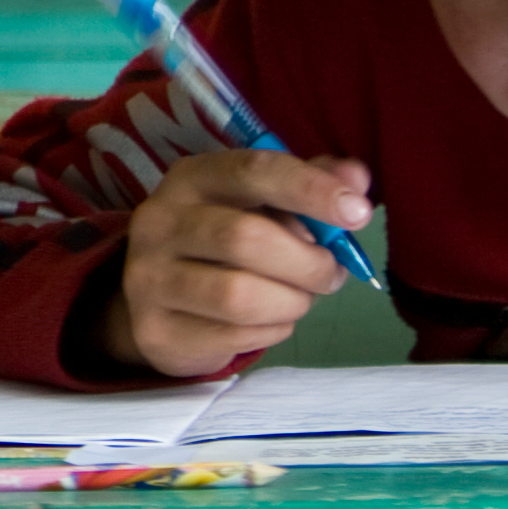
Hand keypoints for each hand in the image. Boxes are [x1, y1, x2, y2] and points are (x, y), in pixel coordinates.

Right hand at [98, 148, 369, 376]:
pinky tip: (267, 321)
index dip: (309, 188)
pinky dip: (271, 331)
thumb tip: (355, 178)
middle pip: (246, 239)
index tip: (358, 212)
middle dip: (308, 263)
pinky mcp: (156, 329)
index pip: (252, 172)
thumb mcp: (259, 205)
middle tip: (329, 275)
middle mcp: (159, 221)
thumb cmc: (222, 243)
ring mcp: (150, 277)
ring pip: (241, 296)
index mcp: (192, 179)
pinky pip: (235, 336)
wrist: (155, 300)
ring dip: (291, 302)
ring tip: (297, 299)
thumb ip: (307, 186)